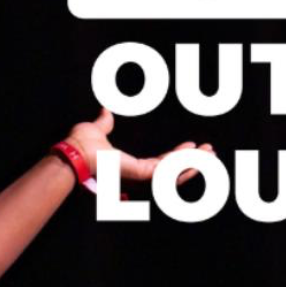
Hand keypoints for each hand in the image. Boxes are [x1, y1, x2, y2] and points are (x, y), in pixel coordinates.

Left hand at [64, 107, 212, 183]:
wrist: (74, 151)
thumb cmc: (81, 143)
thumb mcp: (98, 127)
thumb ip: (104, 121)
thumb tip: (105, 110)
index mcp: (129, 166)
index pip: (161, 163)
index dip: (178, 155)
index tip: (191, 145)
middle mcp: (137, 175)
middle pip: (173, 171)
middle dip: (194, 162)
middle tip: (211, 152)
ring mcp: (139, 177)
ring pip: (175, 173)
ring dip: (195, 164)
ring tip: (211, 154)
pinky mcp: (141, 174)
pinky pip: (168, 171)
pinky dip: (184, 164)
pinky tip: (198, 156)